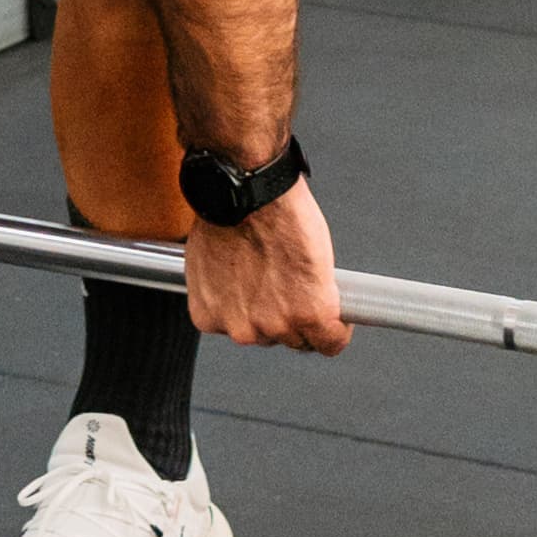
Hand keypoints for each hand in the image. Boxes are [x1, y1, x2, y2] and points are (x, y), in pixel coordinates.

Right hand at [184, 172, 345, 355]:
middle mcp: (276, 326)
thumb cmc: (282, 213)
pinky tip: (227, 278)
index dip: (328, 329)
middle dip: (287, 316)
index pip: (329, 345)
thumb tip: (318, 307)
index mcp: (312, 314)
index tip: (324, 321)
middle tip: (279, 283)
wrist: (244, 191)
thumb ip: (317, 297)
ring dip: (252, 312)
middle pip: (288, 338)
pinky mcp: (208, 315)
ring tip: (250, 274)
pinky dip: (220, 305)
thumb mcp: (321, 259)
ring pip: (253, 332)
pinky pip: (218, 322)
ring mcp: (239, 324)